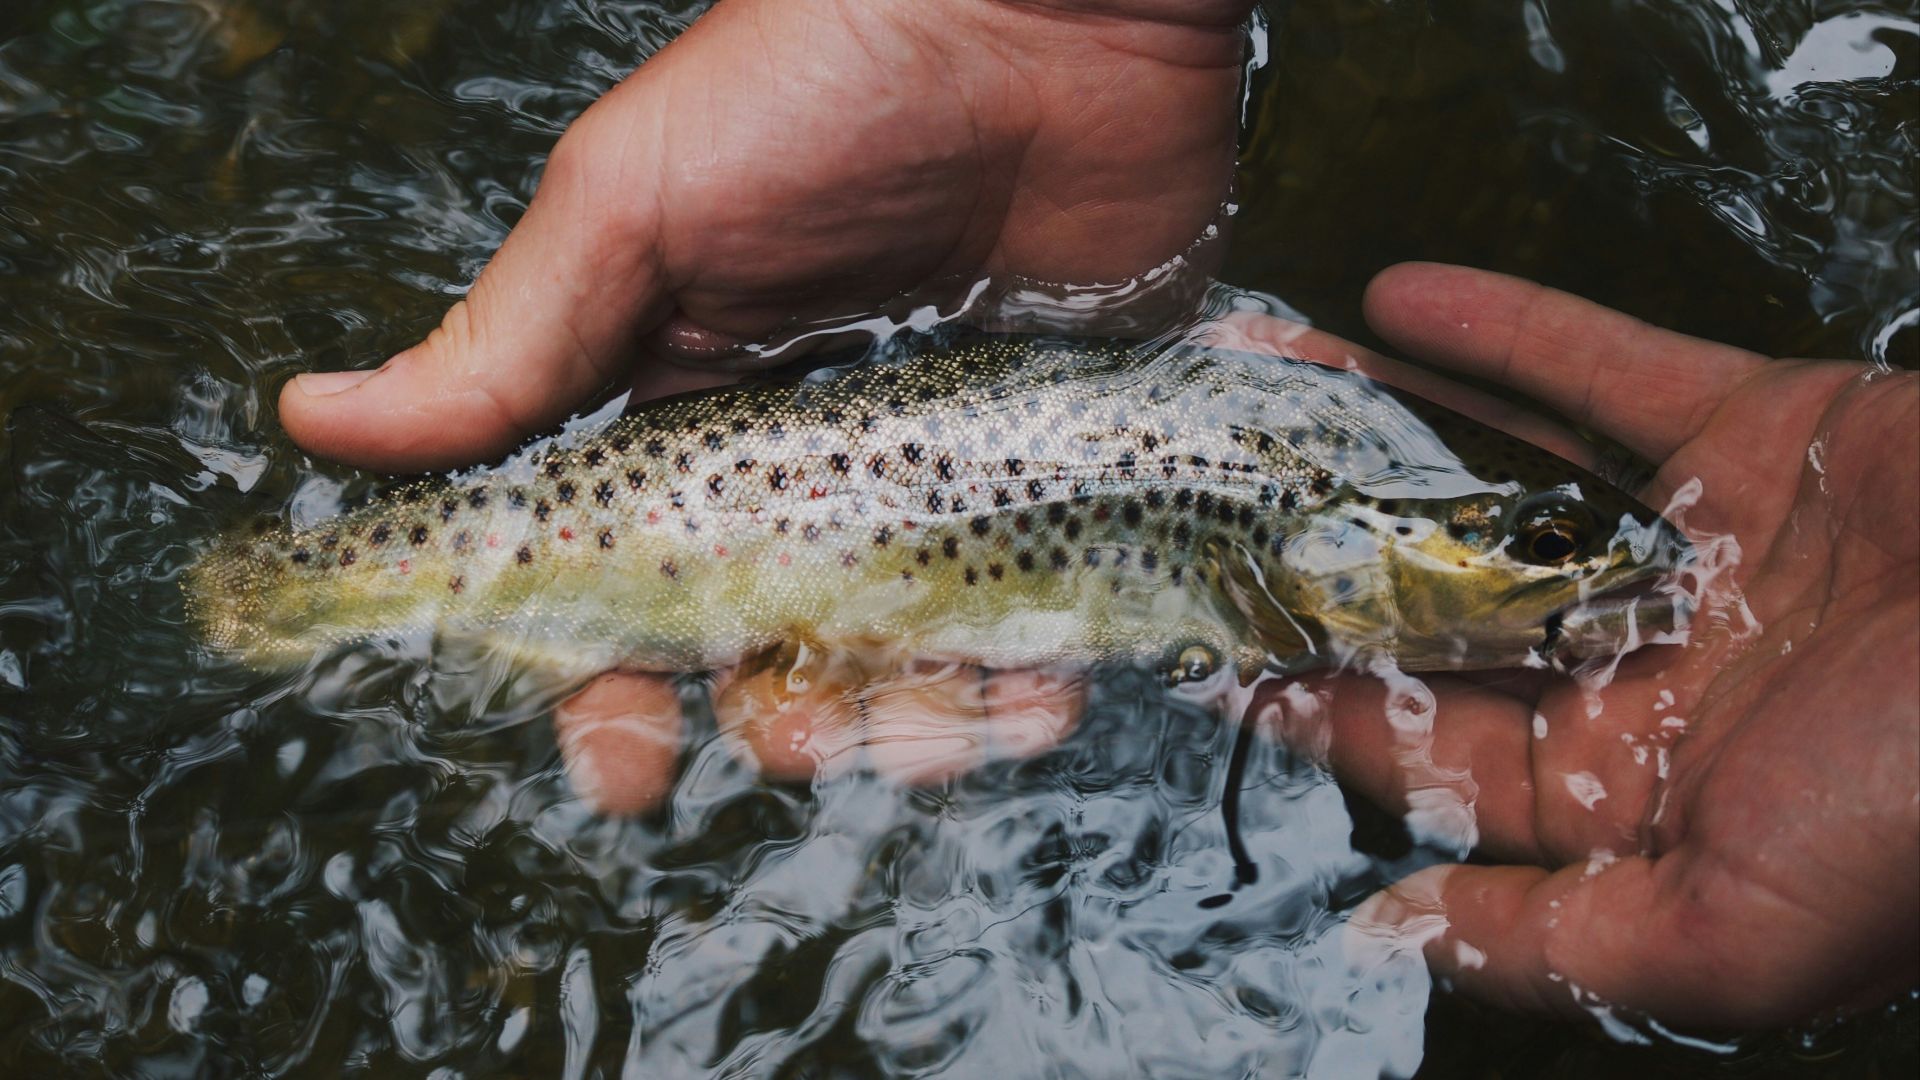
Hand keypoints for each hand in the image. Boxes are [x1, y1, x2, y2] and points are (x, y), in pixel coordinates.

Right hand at [276, 0, 1244, 815]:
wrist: (1051, 9)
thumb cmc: (825, 76)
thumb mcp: (636, 203)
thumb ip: (510, 340)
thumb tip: (321, 421)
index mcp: (682, 409)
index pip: (631, 586)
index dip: (613, 688)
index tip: (626, 766)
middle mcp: (805, 459)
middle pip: (776, 645)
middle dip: (780, 717)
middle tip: (803, 731)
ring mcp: (933, 469)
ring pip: (911, 650)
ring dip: (914, 721)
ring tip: (940, 730)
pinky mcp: (1050, 463)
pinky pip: (1041, 604)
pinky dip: (1037, 668)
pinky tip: (1040, 690)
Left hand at [1240, 263, 1917, 1029]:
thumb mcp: (1730, 929)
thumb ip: (1553, 941)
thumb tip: (1394, 935)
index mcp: (1639, 786)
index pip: (1437, 748)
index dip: (1321, 706)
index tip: (1213, 659)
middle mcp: (1656, 663)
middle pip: (1453, 604)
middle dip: (1334, 562)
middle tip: (1209, 514)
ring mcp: (1700, 542)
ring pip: (1505, 477)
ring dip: (1384, 434)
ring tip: (1267, 400)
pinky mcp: (1756, 432)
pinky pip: (1600, 372)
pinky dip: (1502, 333)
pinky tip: (1393, 302)